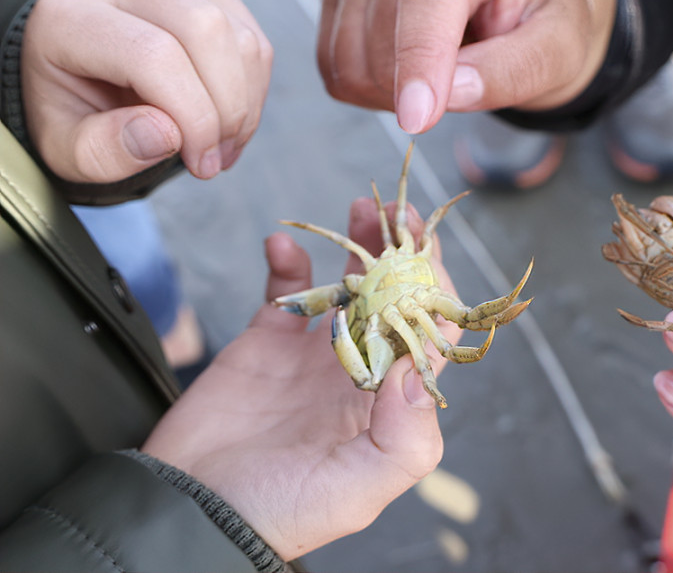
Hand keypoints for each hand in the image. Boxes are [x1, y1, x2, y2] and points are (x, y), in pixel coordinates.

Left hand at [22, 0, 272, 181]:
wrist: (74, 83)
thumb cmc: (70, 118)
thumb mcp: (70, 152)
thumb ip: (107, 150)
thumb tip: (168, 134)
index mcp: (68, 18)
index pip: (152, 54)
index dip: (192, 116)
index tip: (201, 164)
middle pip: (204, 28)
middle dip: (228, 106)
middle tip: (217, 157)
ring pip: (238, 34)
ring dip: (246, 102)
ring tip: (224, 144)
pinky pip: (252, 39)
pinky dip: (253, 89)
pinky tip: (231, 119)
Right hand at [142, 198, 456, 559]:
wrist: (190, 506)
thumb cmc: (280, 510)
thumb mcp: (357, 488)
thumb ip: (404, 437)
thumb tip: (419, 371)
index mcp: (389, 401)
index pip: (428, 333)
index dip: (435, 288)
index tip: (427, 249)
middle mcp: (358, 368)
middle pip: (394, 297)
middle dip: (402, 252)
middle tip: (401, 211)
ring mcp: (313, 351)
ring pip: (347, 283)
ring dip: (357, 244)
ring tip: (362, 209)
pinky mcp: (267, 340)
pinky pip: (285, 288)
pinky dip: (286, 261)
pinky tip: (282, 246)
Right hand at [318, 0, 615, 133]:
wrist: (516, 2)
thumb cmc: (539, 21)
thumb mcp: (556, 49)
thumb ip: (512, 71)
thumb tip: (453, 94)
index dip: (418, 60)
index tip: (418, 118)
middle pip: (382, 40)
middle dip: (420, 89)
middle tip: (467, 80)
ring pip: (351, 62)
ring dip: (393, 94)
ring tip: (441, 71)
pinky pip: (336, 70)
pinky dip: (370, 91)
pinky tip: (409, 73)